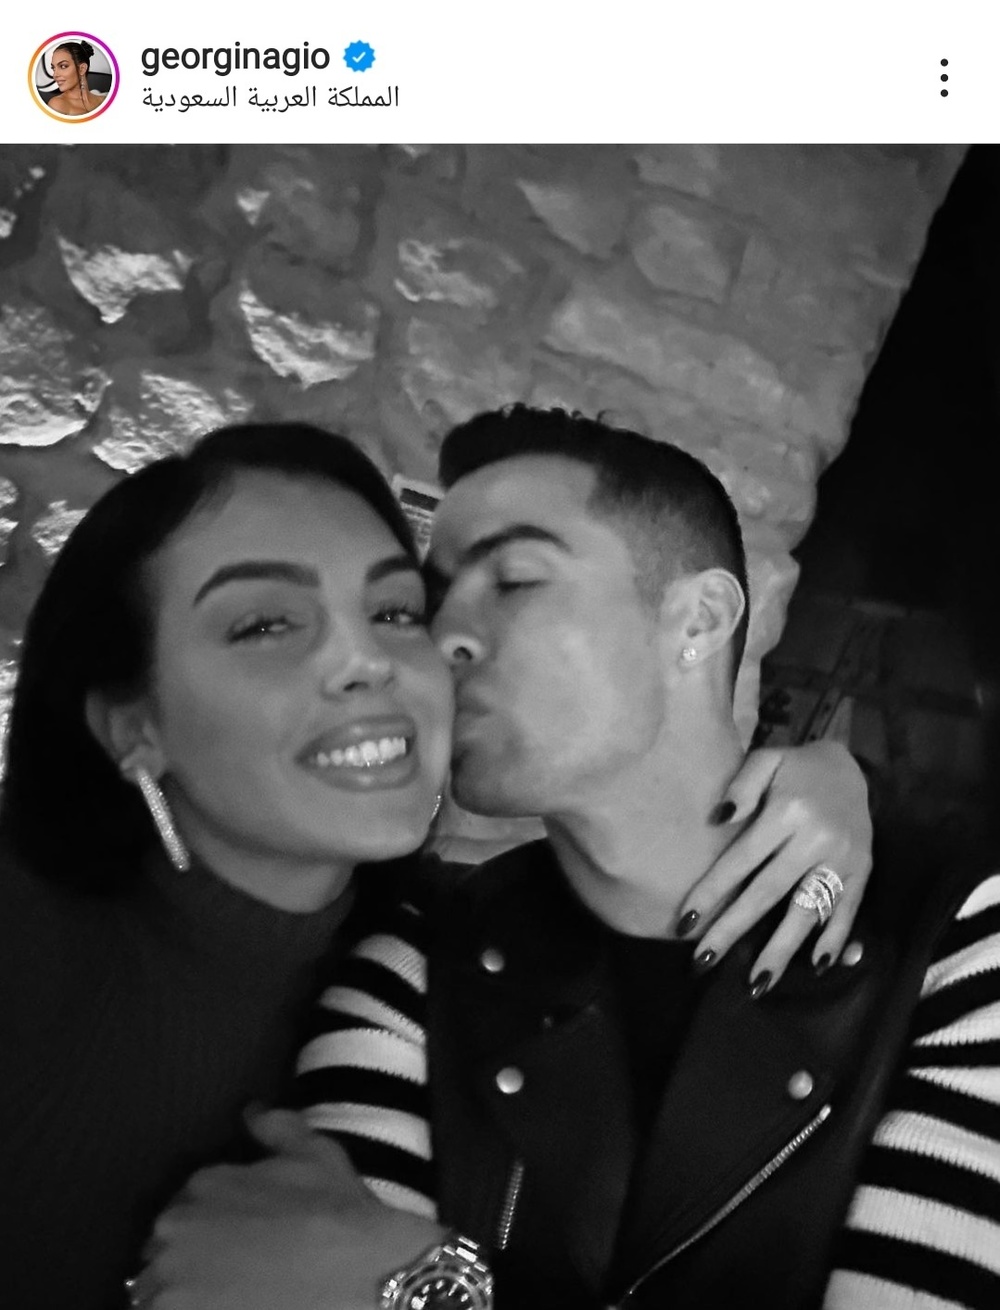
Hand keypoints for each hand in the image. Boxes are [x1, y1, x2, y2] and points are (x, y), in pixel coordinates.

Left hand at [141, 1109, 445, 1309]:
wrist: (357, 1273)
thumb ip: (276, 1126)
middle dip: (188, 1260)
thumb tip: (250, 1111)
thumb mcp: (314, 1153)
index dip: (210, 1227)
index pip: (183, 1209)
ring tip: (226, 1295)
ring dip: (181, 1292)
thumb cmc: (337, 1212)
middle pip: (164, 1250)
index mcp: (202, 1185)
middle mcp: (175, 1230)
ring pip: (156, 1291)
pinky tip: (225, 1306)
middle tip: (230, 1274)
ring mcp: (170, 1284)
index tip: (235, 1243)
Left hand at [679, 741, 872, 989]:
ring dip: (782, 949)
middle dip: (733, 930)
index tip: (685, 924)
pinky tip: (817, 967)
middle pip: (767, 893)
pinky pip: (848, 910)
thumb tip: (716, 819)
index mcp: (787, 812)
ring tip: (757, 982)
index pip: (740, 861)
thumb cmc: (795, 768)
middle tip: (703, 962)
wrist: (855, 766)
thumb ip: (740, 786)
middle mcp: (815, 839)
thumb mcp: (766, 759)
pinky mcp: (863, 871)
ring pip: (807, 911)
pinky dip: (834, 939)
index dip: (711, 893)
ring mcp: (843, 859)